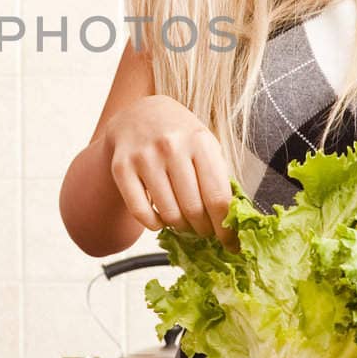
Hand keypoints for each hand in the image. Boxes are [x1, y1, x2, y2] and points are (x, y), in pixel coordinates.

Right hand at [102, 94, 233, 239]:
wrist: (139, 113)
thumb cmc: (180, 135)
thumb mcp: (205, 146)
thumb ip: (220, 178)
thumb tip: (234, 224)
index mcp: (200, 141)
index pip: (218, 198)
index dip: (225, 229)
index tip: (230, 244)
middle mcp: (171, 147)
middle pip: (193, 210)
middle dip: (202, 230)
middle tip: (204, 232)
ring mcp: (144, 157)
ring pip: (168, 214)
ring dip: (180, 228)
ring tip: (184, 223)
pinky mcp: (121, 167)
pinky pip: (141, 212)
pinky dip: (154, 224)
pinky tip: (160, 218)